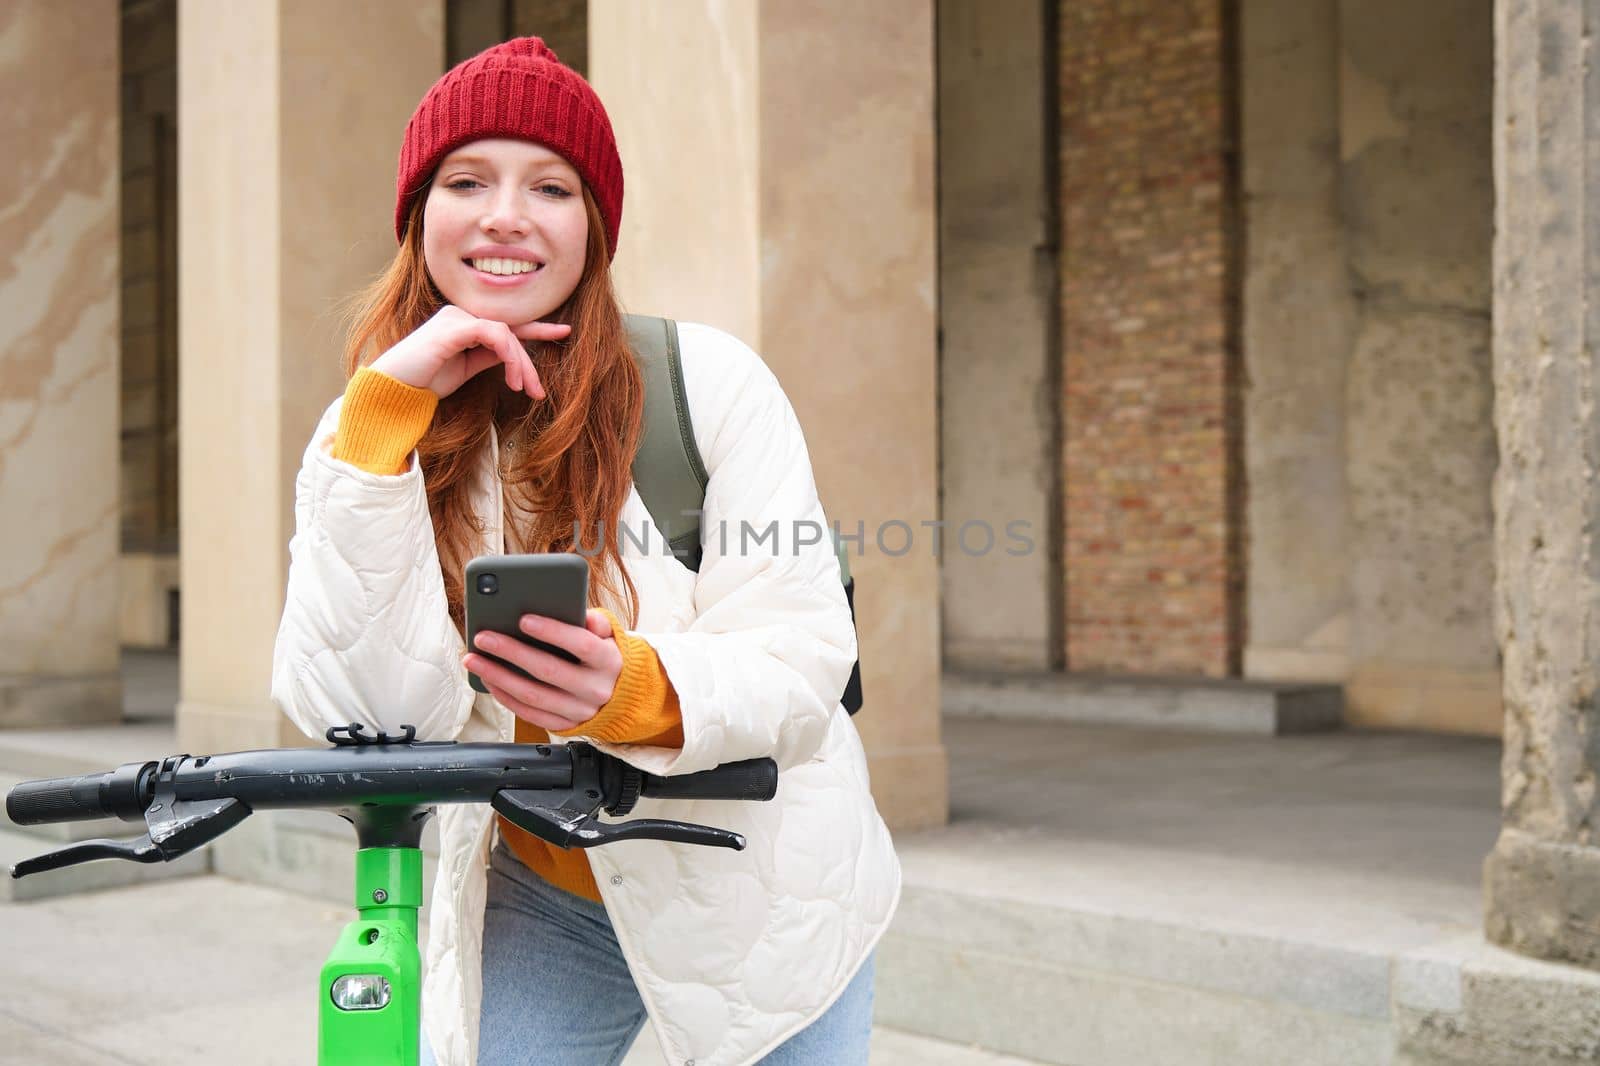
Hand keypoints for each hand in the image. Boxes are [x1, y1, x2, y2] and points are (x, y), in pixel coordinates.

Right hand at [369, 304, 572, 400]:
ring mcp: (456, 318)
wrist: (393, 389)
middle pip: (510, 332)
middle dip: (529, 362)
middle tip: (538, 391)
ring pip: (506, 333)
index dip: (537, 328)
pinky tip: (511, 376)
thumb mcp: (466, 369)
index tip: (563, 333)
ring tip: (523, 389)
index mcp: (464, 323)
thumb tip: (516, 356)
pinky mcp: (453, 327)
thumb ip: (489, 357)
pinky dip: (508, 354)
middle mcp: (460, 314)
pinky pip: (493, 333)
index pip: (506, 325)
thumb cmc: (425, 381)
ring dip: (521, 363)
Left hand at [463, 610, 622, 732]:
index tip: (524, 619)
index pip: (581, 644)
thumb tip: (582, 613)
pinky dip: (505, 696)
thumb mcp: (611, 636)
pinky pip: (530, 713)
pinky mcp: (565, 725)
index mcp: (609, 660)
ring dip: (498, 676)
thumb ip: (598, 622)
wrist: (622, 697)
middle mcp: (595, 688)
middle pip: (548, 670)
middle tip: (483, 637)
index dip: (553, 632)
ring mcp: (579, 710)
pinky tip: (489, 680)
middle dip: (511, 652)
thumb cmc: (606, 658)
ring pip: (533, 695)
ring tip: (474, 659)